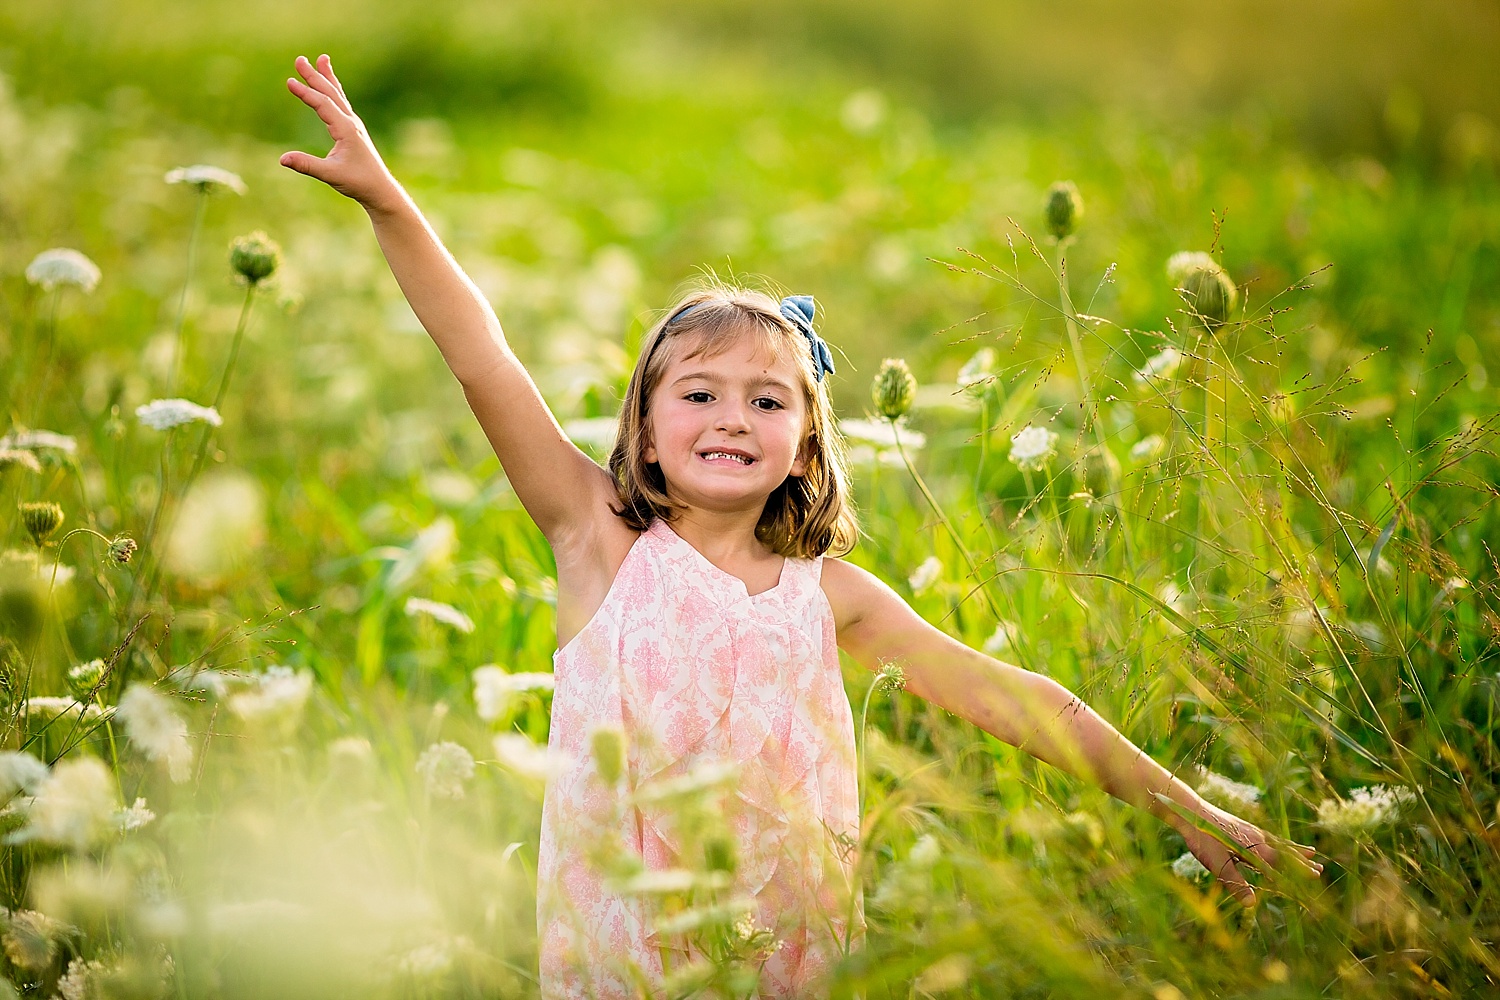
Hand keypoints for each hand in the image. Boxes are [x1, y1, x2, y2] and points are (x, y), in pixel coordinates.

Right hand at [280, 54, 400, 212]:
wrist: (379, 189)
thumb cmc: (358, 182)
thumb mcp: (331, 174)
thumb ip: (307, 165)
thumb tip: (282, 159)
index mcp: (346, 129)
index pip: (323, 105)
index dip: (306, 93)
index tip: (290, 81)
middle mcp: (351, 122)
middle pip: (330, 93)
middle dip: (315, 76)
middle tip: (300, 59)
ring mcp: (353, 125)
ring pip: (338, 96)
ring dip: (327, 78)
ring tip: (321, 59)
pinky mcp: (353, 130)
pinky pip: (341, 104)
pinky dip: (333, 91)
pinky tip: (329, 85)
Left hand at [1177, 797, 1322, 905]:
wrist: (1189, 811)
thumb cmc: (1203, 838)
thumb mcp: (1217, 864)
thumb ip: (1235, 883)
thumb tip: (1252, 904)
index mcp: (1254, 849)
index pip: (1282, 863)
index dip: (1298, 871)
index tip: (1316, 877)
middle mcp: (1257, 838)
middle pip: (1285, 852)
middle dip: (1302, 862)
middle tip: (1321, 868)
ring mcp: (1250, 830)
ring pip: (1278, 842)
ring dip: (1295, 850)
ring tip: (1311, 850)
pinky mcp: (1241, 826)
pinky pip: (1267, 836)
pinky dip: (1278, 841)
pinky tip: (1277, 841)